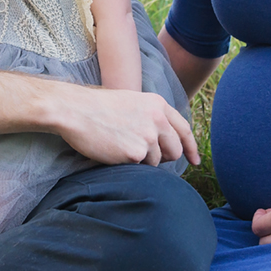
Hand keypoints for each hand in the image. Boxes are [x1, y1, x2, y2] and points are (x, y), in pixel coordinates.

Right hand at [55, 86, 200, 167]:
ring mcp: (148, 136)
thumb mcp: (132, 102)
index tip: (195, 160)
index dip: (191, 147)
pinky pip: (140, 168)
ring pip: (156, 162)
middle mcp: (157, 119)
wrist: (75, 110)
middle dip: (165, 158)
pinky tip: (114, 151)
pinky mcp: (136, 153)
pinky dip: (129, 164)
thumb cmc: (97, 107)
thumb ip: (152, 116)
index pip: (183, 129)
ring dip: (141, 160)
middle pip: (175, 150)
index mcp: (157, 104)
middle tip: (145, 156)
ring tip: (120, 146)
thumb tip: (165, 140)